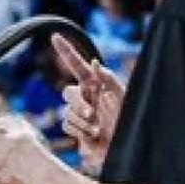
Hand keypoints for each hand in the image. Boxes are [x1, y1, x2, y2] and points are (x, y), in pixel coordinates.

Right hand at [51, 34, 124, 172]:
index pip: (77, 65)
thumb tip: (94, 63)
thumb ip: (109, 79)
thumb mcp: (123, 98)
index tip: (55, 36)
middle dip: (79, 104)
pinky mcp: (76, 129)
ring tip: (98, 130)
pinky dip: (80, 132)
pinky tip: (93, 137)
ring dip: (82, 122)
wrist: (126, 146)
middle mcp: (86, 96)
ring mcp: (80, 113)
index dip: (66, 51)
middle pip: (68, 93)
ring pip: (67, 112)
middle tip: (92, 115)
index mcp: (96, 85)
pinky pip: (67, 125)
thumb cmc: (129, 121)